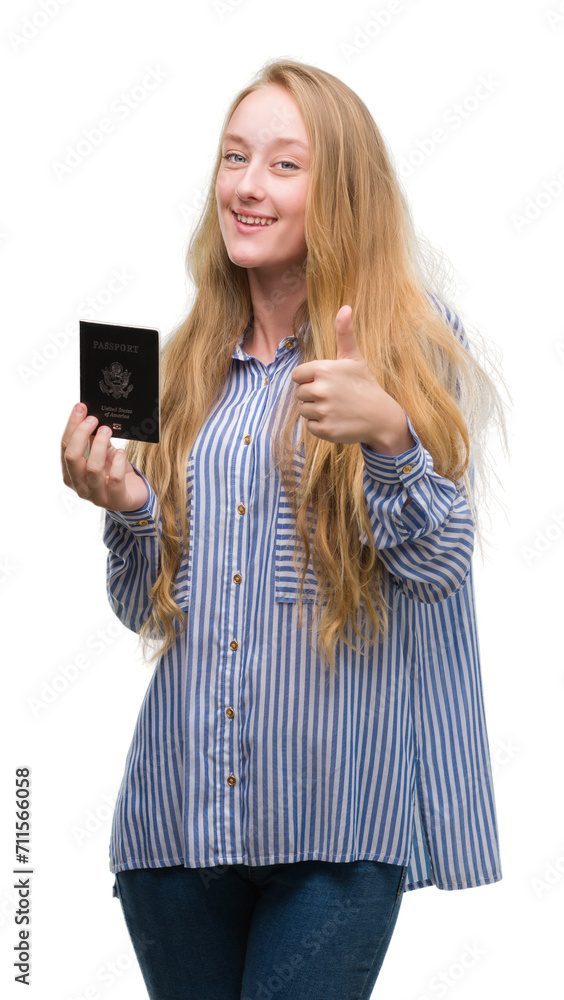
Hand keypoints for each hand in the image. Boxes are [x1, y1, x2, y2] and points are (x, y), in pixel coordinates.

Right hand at [61, 403, 149, 511]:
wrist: (134, 494)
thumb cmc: (114, 471)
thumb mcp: (102, 453)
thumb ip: (94, 438)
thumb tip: (90, 414)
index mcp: (71, 473)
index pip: (65, 447)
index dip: (72, 426)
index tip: (81, 407)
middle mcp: (80, 486)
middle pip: (72, 457)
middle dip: (82, 434)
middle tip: (95, 419)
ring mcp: (96, 496)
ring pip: (92, 468)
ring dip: (100, 445)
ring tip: (108, 431)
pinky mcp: (116, 501)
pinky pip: (115, 480)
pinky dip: (118, 462)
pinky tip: (120, 452)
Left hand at [291, 305, 414, 454]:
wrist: (382, 417)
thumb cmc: (365, 385)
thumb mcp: (354, 359)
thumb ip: (344, 334)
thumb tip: (345, 307)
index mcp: (324, 369)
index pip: (297, 375)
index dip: (309, 379)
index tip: (325, 382)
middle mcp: (321, 389)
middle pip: (299, 393)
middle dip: (312, 395)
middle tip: (333, 396)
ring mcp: (323, 410)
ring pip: (303, 409)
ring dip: (315, 410)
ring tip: (335, 408)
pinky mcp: (324, 430)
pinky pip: (310, 426)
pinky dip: (320, 425)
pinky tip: (336, 420)